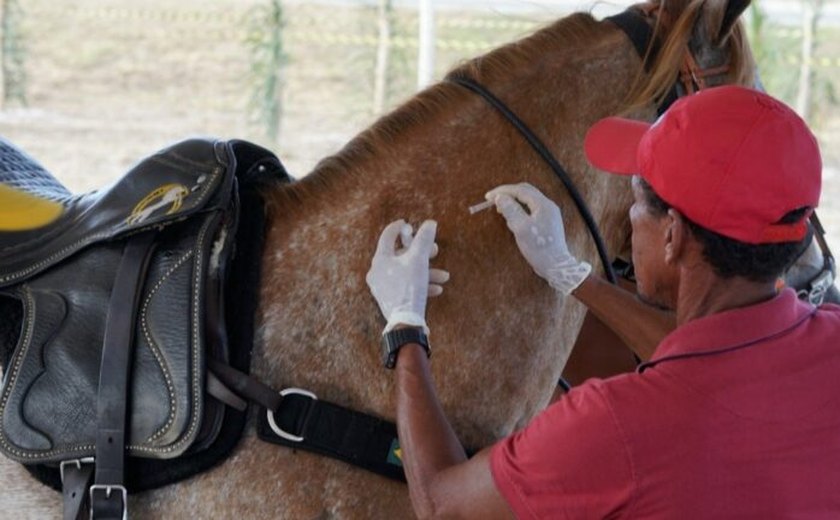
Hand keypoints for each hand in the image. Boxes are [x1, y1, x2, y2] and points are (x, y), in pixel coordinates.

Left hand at [367, 219, 449, 333]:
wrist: (406, 322)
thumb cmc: (409, 287)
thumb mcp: (419, 260)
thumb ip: (424, 240)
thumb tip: (430, 223)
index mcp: (380, 260)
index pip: (388, 236)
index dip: (399, 228)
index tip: (408, 223)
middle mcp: (378, 272)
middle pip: (401, 256)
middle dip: (421, 253)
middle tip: (435, 251)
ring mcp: (383, 287)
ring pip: (407, 272)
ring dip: (427, 272)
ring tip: (444, 276)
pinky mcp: (390, 299)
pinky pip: (406, 286)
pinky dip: (421, 284)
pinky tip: (436, 289)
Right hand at [485, 183, 590, 294]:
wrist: (555, 266)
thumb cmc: (539, 247)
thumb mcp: (521, 228)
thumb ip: (510, 210)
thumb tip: (500, 197)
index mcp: (543, 204)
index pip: (520, 190)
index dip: (503, 191)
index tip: (488, 197)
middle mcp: (548, 205)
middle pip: (525, 192)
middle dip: (508, 194)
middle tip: (493, 201)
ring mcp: (548, 214)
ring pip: (528, 201)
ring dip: (513, 202)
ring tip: (500, 209)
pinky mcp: (546, 222)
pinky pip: (531, 210)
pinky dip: (519, 210)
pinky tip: (512, 219)